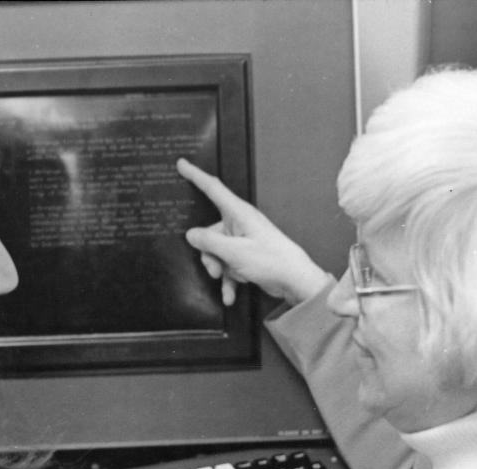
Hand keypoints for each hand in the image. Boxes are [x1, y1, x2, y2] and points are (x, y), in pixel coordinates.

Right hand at [177, 158, 330, 305]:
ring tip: (225, 281)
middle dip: (208, 253)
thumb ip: (209, 242)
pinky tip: (229, 296)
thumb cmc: (271, 260)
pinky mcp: (246, 256)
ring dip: (218, 268)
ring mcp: (243, 240)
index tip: (181, 164)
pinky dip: (228, 281)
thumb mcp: (234, 252)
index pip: (212, 188)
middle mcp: (240, 224)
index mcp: (239, 213)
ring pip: (217, 251)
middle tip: (214, 270)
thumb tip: (191, 234)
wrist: (295, 281)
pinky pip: (229, 265)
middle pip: (210, 232)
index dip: (195, 175)